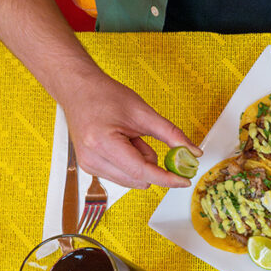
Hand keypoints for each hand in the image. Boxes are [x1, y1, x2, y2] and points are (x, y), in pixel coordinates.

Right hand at [62, 73, 202, 189]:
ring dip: (140, 163)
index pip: (142, 172)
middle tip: (142, 138)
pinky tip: (121, 144)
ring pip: (133, 181)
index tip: (185, 180)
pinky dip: (130, 163)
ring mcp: (89, 166)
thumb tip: (193, 152)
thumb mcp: (143, 112)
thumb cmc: (104, 96)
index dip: (167, 178)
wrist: (78, 89)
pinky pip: (123, 177)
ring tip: (128, 138)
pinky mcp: (90, 168)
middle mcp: (92, 159)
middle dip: (151, 164)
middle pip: (139, 179)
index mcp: (103, 143)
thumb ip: (171, 135)